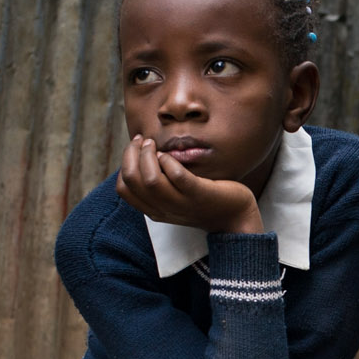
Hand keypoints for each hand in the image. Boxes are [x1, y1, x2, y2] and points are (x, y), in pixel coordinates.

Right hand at [116, 135, 263, 232]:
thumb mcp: (174, 196)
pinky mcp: (199, 195)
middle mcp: (164, 209)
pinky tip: (172, 155)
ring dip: (149, 156)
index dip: (124, 163)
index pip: (123, 189)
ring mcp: (181, 203)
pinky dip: (170, 161)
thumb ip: (158, 183)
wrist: (234, 217)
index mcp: (154, 210)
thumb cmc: (203, 200)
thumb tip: (140, 154)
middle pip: (132, 181)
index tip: (135, 148)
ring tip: (155, 144)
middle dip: (132, 154)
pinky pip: (177, 176)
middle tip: (144, 140)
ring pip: (151, 180)